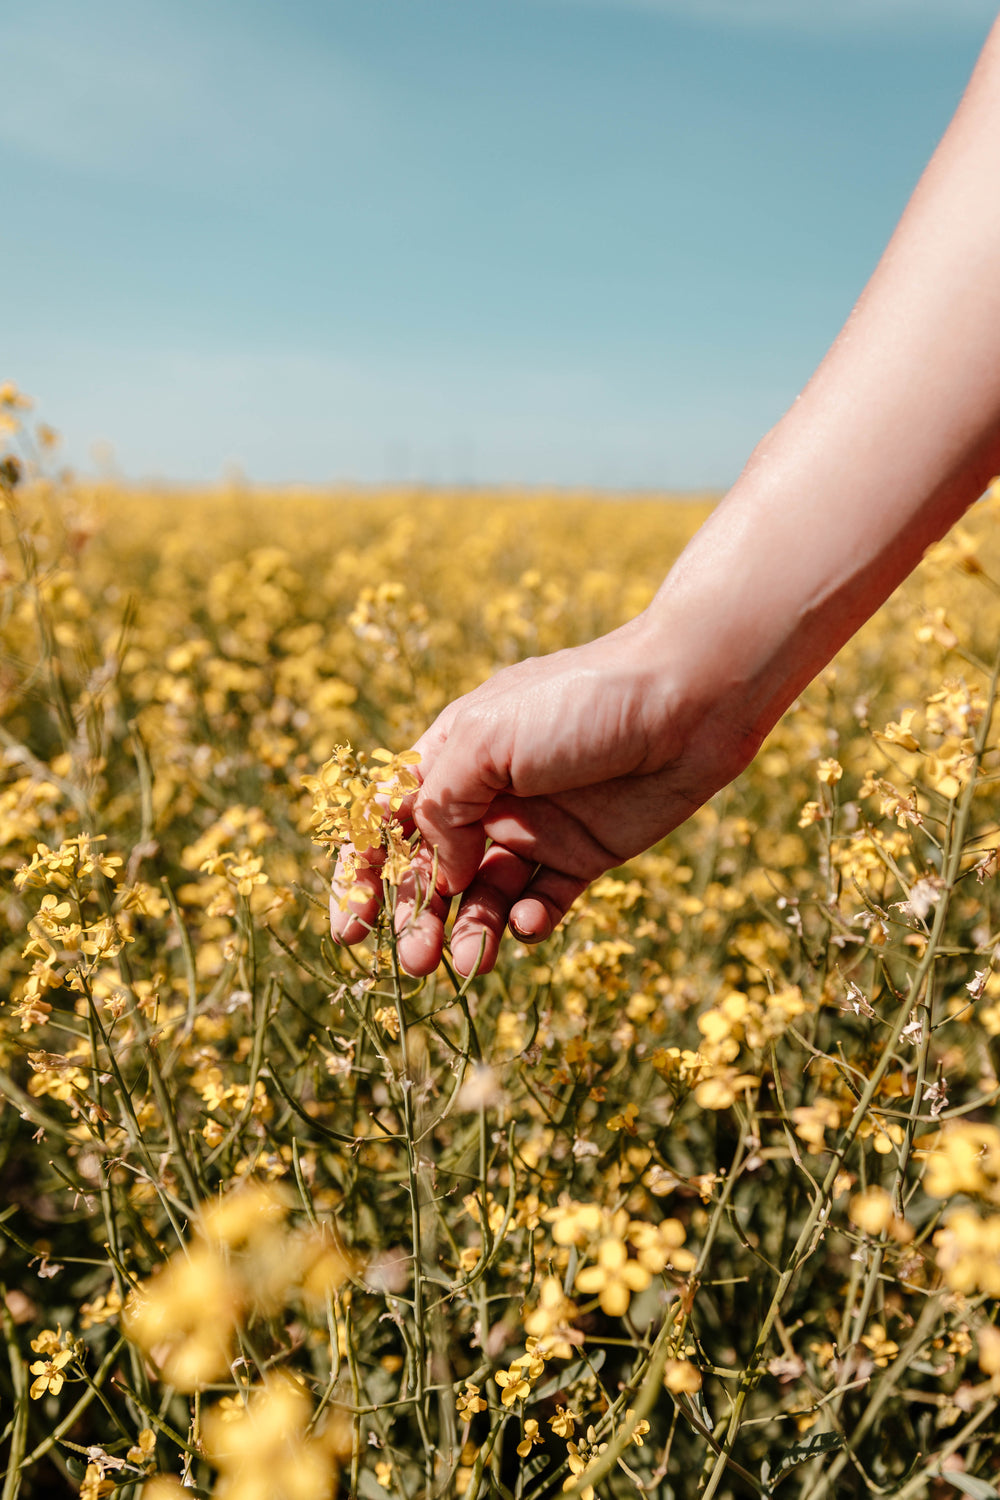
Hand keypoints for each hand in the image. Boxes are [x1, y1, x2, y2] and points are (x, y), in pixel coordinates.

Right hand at [329, 612, 758, 975]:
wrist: (687, 700)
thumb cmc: (579, 704)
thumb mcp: (485, 740)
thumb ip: (441, 807)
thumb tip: (438, 870)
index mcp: (451, 756)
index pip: (385, 823)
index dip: (361, 877)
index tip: (351, 932)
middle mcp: (487, 796)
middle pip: (430, 872)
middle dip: (415, 919)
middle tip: (413, 963)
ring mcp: (535, 828)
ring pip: (484, 897)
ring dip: (469, 932)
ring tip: (469, 965)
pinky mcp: (585, 854)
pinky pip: (544, 901)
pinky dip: (530, 920)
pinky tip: (531, 922)